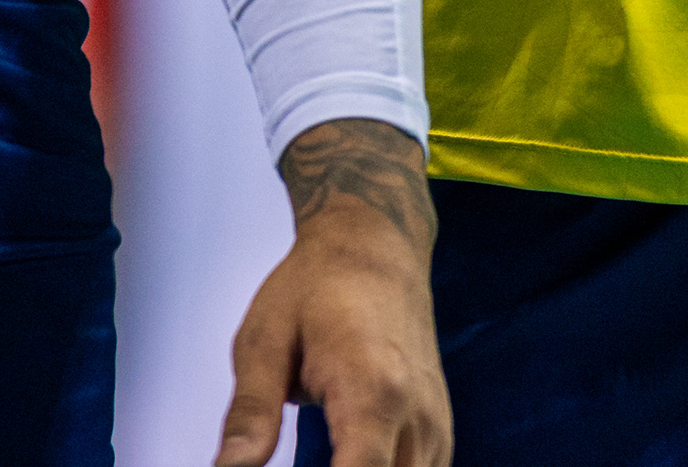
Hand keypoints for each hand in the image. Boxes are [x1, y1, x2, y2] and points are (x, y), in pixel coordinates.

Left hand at [214, 118, 451, 466]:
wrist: (379, 243)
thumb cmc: (317, 283)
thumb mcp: (265, 338)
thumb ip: (249, 413)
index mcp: (374, 390)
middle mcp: (416, 414)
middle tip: (293, 460)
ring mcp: (434, 424)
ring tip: (319, 456)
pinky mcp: (438, 429)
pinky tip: (345, 466)